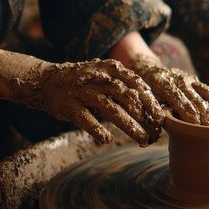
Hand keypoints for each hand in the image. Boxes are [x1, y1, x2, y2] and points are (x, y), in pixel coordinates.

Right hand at [0, 54, 163, 145]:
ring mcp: (83, 91)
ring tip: (141, 140)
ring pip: (110, 108)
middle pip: (128, 98)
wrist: (48, 80)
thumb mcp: (108, 77)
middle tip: (154, 134)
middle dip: (143, 118)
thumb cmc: (87, 82)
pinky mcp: (69, 105)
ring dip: (128, 126)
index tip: (161, 118)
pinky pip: (85, 119)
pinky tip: (106, 139)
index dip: (151, 102)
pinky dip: (96, 129)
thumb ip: (128, 88)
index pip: (138, 85)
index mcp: (112, 69)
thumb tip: (154, 109)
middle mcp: (99, 78)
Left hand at [132, 55, 208, 125]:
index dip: (186, 110)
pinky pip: (206, 90)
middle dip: (201, 113)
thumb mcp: (146, 98)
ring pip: (202, 93)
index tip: (195, 122)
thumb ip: (153, 110)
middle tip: (208, 127)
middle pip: (192, 97)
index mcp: (161, 82)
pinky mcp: (194, 80)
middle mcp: (177, 78)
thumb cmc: (146, 90)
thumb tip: (158, 129)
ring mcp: (187, 78)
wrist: (150, 69)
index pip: (177, 97)